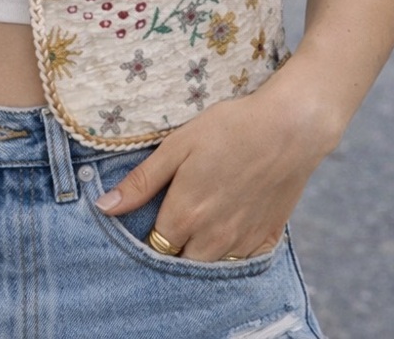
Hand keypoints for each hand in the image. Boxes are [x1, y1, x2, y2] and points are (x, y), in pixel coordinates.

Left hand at [94, 84, 334, 261]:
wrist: (290, 128)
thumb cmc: (229, 129)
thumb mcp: (177, 145)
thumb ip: (141, 181)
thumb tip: (104, 207)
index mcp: (185, 214)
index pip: (154, 244)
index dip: (149, 231)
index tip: (152, 213)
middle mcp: (213, 238)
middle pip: (181, 261)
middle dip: (173, 246)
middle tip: (176, 214)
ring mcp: (242, 242)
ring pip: (210, 265)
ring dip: (200, 251)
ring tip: (201, 219)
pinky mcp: (267, 239)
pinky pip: (241, 262)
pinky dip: (230, 250)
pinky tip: (229, 223)